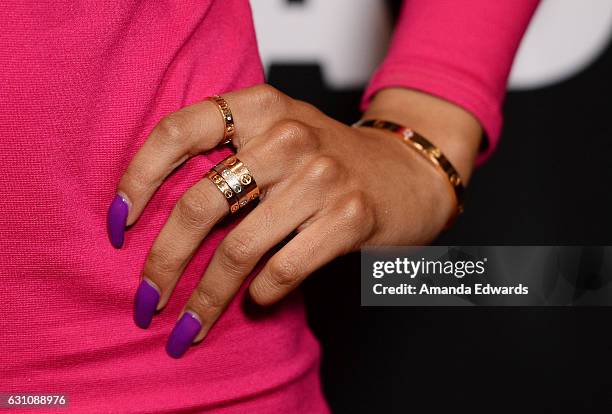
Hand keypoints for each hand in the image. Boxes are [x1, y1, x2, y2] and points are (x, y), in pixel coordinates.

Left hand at [108, 84, 481, 357]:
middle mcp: (288, 134)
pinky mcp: (351, 215)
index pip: (177, 132)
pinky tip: (256, 301)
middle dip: (163, 262)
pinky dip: (261, 295)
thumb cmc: (327, 160)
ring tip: (189, 324)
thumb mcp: (275, 134)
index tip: (118, 225)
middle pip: (200, 203)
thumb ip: (224, 157)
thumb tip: (155, 224)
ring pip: (239, 248)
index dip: (137, 180)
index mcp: (259, 106)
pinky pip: (283, 269)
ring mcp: (323, 175)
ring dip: (206, 298)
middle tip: (147, 300)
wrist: (406, 171)